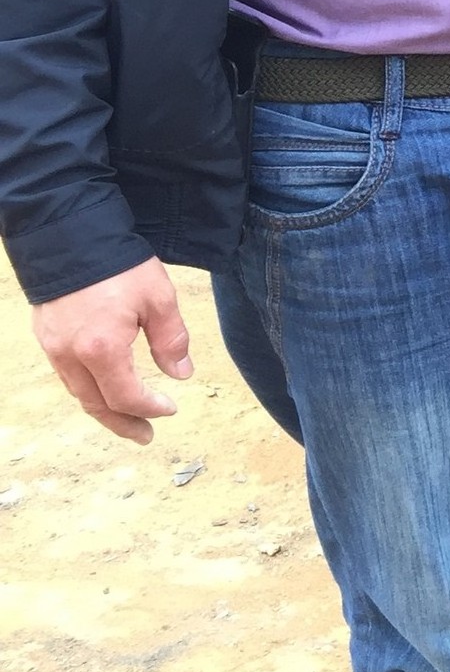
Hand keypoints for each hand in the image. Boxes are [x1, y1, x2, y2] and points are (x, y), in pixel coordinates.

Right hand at [32, 258, 192, 443]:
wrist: (71, 235)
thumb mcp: (159, 299)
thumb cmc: (118, 265)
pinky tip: (104, 389)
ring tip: (128, 420)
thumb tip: (181, 374)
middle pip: (96, 404)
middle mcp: (70, 356)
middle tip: (145, 436)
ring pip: (79, 392)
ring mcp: (53, 347)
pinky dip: (88, 389)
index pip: (126, 396)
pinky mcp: (46, 336)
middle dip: (123, 423)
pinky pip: (68, 376)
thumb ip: (171, 340)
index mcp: (101, 349)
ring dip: (104, 410)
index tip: (170, 409)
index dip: (150, 408)